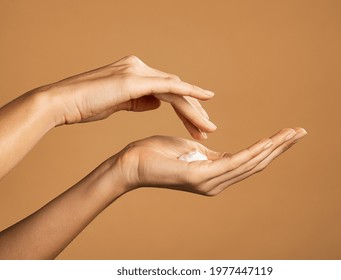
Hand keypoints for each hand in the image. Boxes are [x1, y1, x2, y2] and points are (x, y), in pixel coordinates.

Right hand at [44, 55, 216, 139]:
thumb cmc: (85, 105)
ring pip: (176, 90)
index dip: (185, 109)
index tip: (197, 125)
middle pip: (176, 90)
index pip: (168, 91)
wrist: (61, 102)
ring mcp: (137, 71)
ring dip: (194, 110)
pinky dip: (189, 93)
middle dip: (194, 112)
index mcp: (136, 73)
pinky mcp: (134, 80)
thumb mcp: (118, 102)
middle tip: (208, 129)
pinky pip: (169, 86)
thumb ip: (139, 100)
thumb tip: (157, 103)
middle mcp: (140, 67)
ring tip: (208, 128)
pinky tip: (205, 100)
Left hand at [115, 127, 306, 195]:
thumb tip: (211, 149)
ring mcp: (209, 181)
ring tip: (292, 134)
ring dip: (273, 148)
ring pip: (249, 163)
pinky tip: (268, 142)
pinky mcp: (200, 176)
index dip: (271, 147)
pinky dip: (253, 152)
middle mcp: (216, 182)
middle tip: (301, 131)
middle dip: (280, 148)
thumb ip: (205, 153)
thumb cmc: (156, 154)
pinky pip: (233, 162)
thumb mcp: (188, 150)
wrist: (131, 163)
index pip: (249, 160)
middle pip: (256, 163)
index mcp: (214, 174)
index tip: (288, 133)